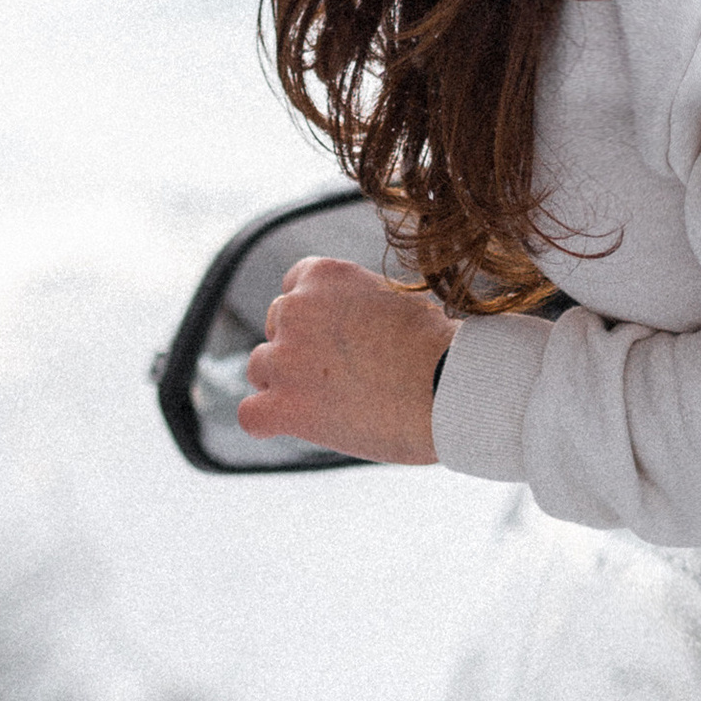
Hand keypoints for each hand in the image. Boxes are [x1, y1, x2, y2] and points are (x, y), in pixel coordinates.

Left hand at [239, 255, 453, 464]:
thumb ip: (355, 308)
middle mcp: (297, 308)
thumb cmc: (438, 349)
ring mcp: (286, 358)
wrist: (449, 386)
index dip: (312, 318)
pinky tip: (287, 426)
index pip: (293, 288)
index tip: (335, 339)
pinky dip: (266, 421)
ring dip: (284, 385)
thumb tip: (343, 334)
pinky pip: (251, 414)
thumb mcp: (392, 302)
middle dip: (299, 350)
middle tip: (339, 376)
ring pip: (260, 369)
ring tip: (329, 402)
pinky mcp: (285, 406)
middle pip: (275, 328)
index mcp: (325, 274)